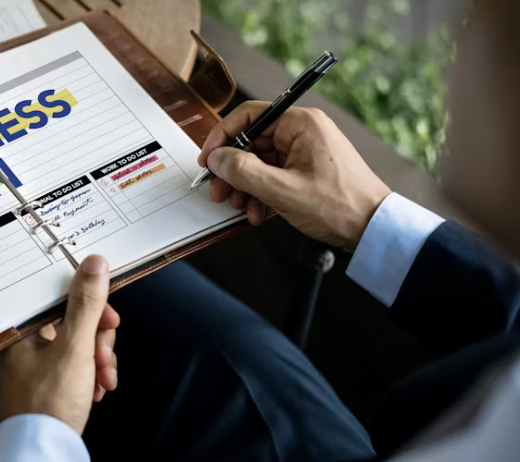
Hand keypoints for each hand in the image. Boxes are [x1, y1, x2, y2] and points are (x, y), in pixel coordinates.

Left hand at [0, 255, 118, 434]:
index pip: (61, 298)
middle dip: (98, 341)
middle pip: (74, 323)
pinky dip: (92, 375)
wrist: (43, 456)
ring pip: (80, 346)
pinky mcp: (48, 385)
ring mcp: (36, 366)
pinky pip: (77, 367)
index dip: (91, 307)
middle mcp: (26, 345)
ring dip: (99, 360)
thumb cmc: (49, 404)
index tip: (109, 318)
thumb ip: (87, 304)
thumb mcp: (75, 348)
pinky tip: (97, 391)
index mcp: (24, 330)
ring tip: (103, 381)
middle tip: (103, 359)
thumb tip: (94, 263)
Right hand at [198, 101, 390, 249]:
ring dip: (245, 185)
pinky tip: (257, 211)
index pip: (249, 116)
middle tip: (219, 191)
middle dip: (233, 170)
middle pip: (252, 142)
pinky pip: (272, 174)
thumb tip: (217, 159)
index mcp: (301, 124)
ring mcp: (304, 150)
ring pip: (259, 161)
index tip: (208, 160)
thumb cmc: (340, 205)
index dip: (223, 137)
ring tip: (240, 206)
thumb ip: (244, 172)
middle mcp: (303, 131)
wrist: (371, 228)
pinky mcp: (306, 168)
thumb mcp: (282, 190)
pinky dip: (260, 192)